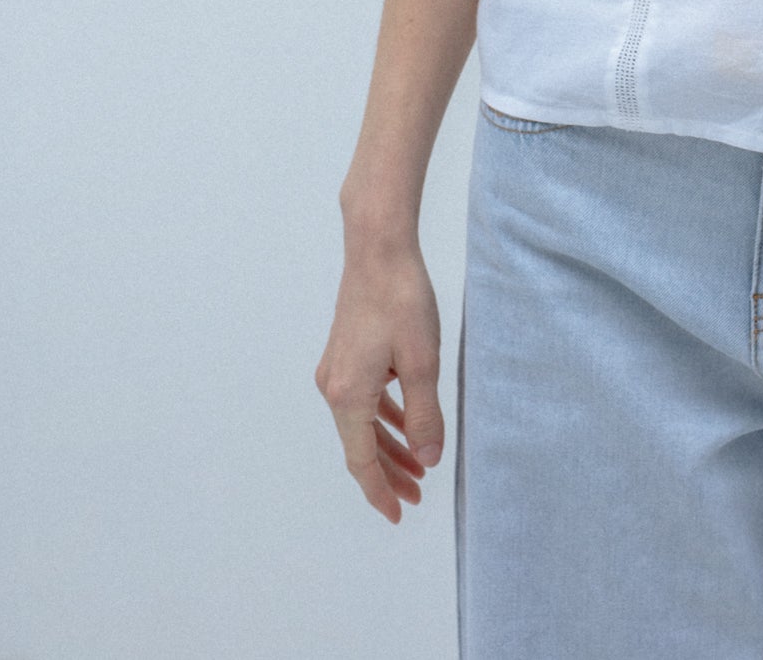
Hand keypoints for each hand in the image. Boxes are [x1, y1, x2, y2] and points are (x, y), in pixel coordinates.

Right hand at [315, 232, 446, 522]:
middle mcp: (333, 387)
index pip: (361, 461)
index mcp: (348, 396)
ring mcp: (336, 369)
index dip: (381, 491)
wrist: (378, 248)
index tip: (400, 514)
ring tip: (418, 465)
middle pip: (360, 445)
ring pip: (362, 423)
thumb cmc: (402, 300)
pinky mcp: (345, 353)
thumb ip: (424, 414)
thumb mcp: (422, 361)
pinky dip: (383, 417)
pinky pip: (364, 399)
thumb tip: (428, 459)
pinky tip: (404, 422)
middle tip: (418, 496)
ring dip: (388, 446)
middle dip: (389, 473)